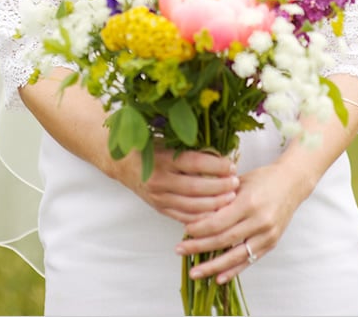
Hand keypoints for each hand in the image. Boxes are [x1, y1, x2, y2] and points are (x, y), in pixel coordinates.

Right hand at [116, 148, 239, 224]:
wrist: (122, 163)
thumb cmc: (147, 147)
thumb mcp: (166, 140)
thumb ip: (188, 147)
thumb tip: (219, 152)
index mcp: (163, 159)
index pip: (195, 163)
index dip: (216, 165)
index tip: (231, 165)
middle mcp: (160, 180)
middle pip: (197, 188)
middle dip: (220, 187)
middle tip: (235, 183)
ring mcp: (159, 197)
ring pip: (192, 206)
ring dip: (214, 204)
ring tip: (230, 198)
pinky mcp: (160, 208)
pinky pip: (184, 217)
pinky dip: (202, 217)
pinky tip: (215, 213)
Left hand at [175, 162, 304, 282]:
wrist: (292, 183)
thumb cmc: (264, 178)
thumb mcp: (240, 180)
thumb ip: (221, 197)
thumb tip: (196, 213)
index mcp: (249, 202)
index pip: (219, 221)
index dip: (200, 229)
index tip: (185, 231)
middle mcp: (259, 220)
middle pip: (224, 240)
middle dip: (199, 247)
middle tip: (180, 250)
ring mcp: (267, 234)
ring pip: (235, 255)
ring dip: (213, 266)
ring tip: (195, 272)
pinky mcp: (271, 243)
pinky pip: (249, 260)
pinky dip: (233, 270)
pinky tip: (218, 277)